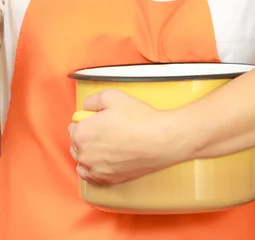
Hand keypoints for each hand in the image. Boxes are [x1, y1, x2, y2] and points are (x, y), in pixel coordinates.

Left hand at [68, 89, 190, 185]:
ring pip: (83, 161)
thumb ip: (92, 100)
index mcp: (81, 134)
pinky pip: (92, 176)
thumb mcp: (112, 95)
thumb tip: (86, 107)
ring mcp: (96, 170)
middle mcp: (84, 155)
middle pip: (76, 145)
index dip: (84, 120)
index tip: (95, 118)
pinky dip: (94, 168)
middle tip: (103, 128)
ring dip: (89, 152)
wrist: (159, 140)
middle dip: (86, 136)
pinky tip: (104, 159)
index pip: (73, 127)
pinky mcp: (108, 180)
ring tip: (106, 143)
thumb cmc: (137, 118)